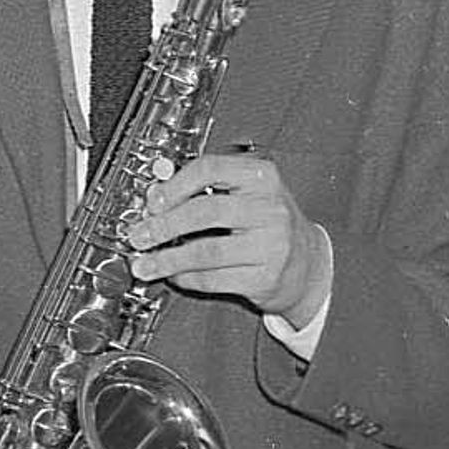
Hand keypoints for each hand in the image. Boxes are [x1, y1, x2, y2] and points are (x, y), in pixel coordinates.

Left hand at [126, 151, 324, 318]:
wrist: (308, 264)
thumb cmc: (269, 224)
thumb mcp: (249, 193)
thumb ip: (209, 188)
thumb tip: (157, 195)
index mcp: (262, 177)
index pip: (210, 169)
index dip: (175, 185)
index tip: (152, 200)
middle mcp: (270, 208)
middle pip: (205, 211)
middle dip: (164, 225)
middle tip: (140, 235)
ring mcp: (271, 245)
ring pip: (206, 251)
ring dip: (168, 259)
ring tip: (146, 264)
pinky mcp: (265, 278)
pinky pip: (215, 279)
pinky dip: (187, 278)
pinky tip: (175, 275)